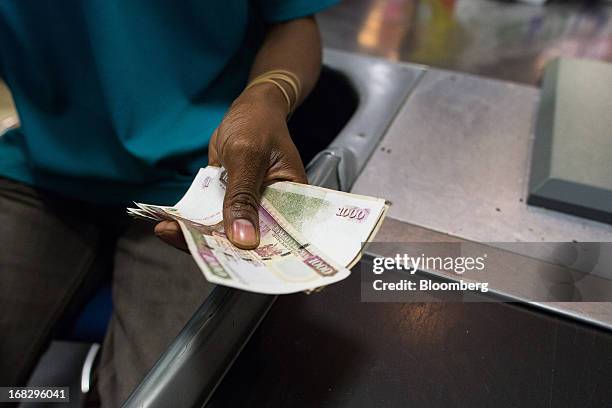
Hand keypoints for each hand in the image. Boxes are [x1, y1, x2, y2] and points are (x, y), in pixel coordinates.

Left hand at [155, 83, 307, 249]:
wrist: (250, 109)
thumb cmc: (258, 124)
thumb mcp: (247, 156)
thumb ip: (243, 197)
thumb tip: (243, 240)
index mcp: (294, 203)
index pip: (280, 240)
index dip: (257, 259)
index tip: (228, 267)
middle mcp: (275, 211)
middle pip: (250, 241)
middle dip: (220, 249)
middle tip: (188, 247)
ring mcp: (252, 208)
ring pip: (227, 232)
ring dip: (199, 235)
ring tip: (169, 232)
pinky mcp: (232, 202)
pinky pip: (214, 217)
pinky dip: (194, 221)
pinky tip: (170, 222)